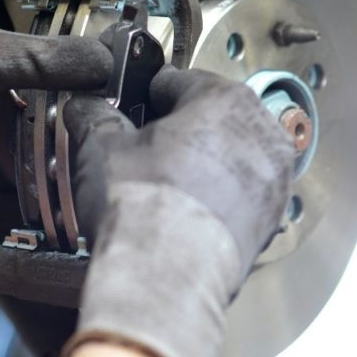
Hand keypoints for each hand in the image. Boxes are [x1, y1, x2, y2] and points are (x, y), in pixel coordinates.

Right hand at [62, 67, 295, 356]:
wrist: (163, 276)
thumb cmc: (142, 207)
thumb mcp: (99, 146)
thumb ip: (93, 115)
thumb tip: (84, 107)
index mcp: (223, 100)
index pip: (178, 81)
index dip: (145, 94)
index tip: (131, 108)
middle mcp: (259, 134)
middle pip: (212, 119)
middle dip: (179, 131)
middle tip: (142, 150)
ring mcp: (272, 181)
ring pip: (229, 159)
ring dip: (200, 165)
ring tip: (160, 186)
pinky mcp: (269, 223)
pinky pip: (238, 197)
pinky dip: (214, 200)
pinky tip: (179, 215)